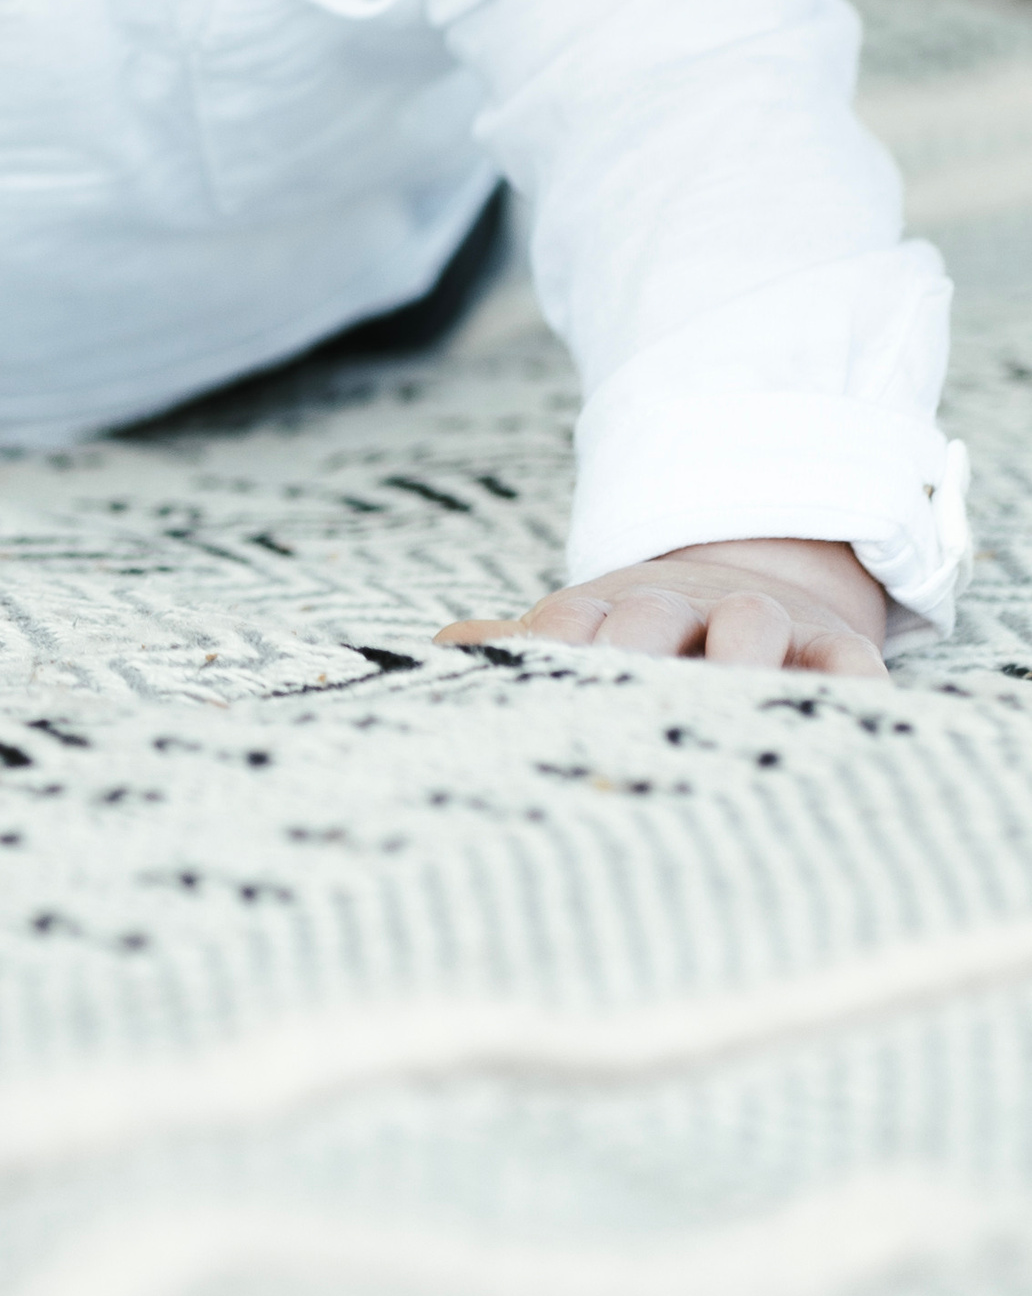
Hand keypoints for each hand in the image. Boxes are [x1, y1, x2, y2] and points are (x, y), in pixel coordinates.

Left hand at [436, 537, 889, 679]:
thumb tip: (445, 649)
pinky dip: (851, 686)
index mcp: (607, 612)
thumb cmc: (645, 635)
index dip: (550, 651)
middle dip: (633, 649)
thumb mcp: (583, 634)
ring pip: (751, 623)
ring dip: (738, 654)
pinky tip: (844, 716)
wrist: (752, 579)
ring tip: (728, 702)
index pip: (569, 624)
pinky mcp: (831, 648)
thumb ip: (520, 649)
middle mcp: (680, 610)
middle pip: (651, 616)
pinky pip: (849, 663)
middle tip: (616, 703)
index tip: (527, 691)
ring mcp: (759, 622)